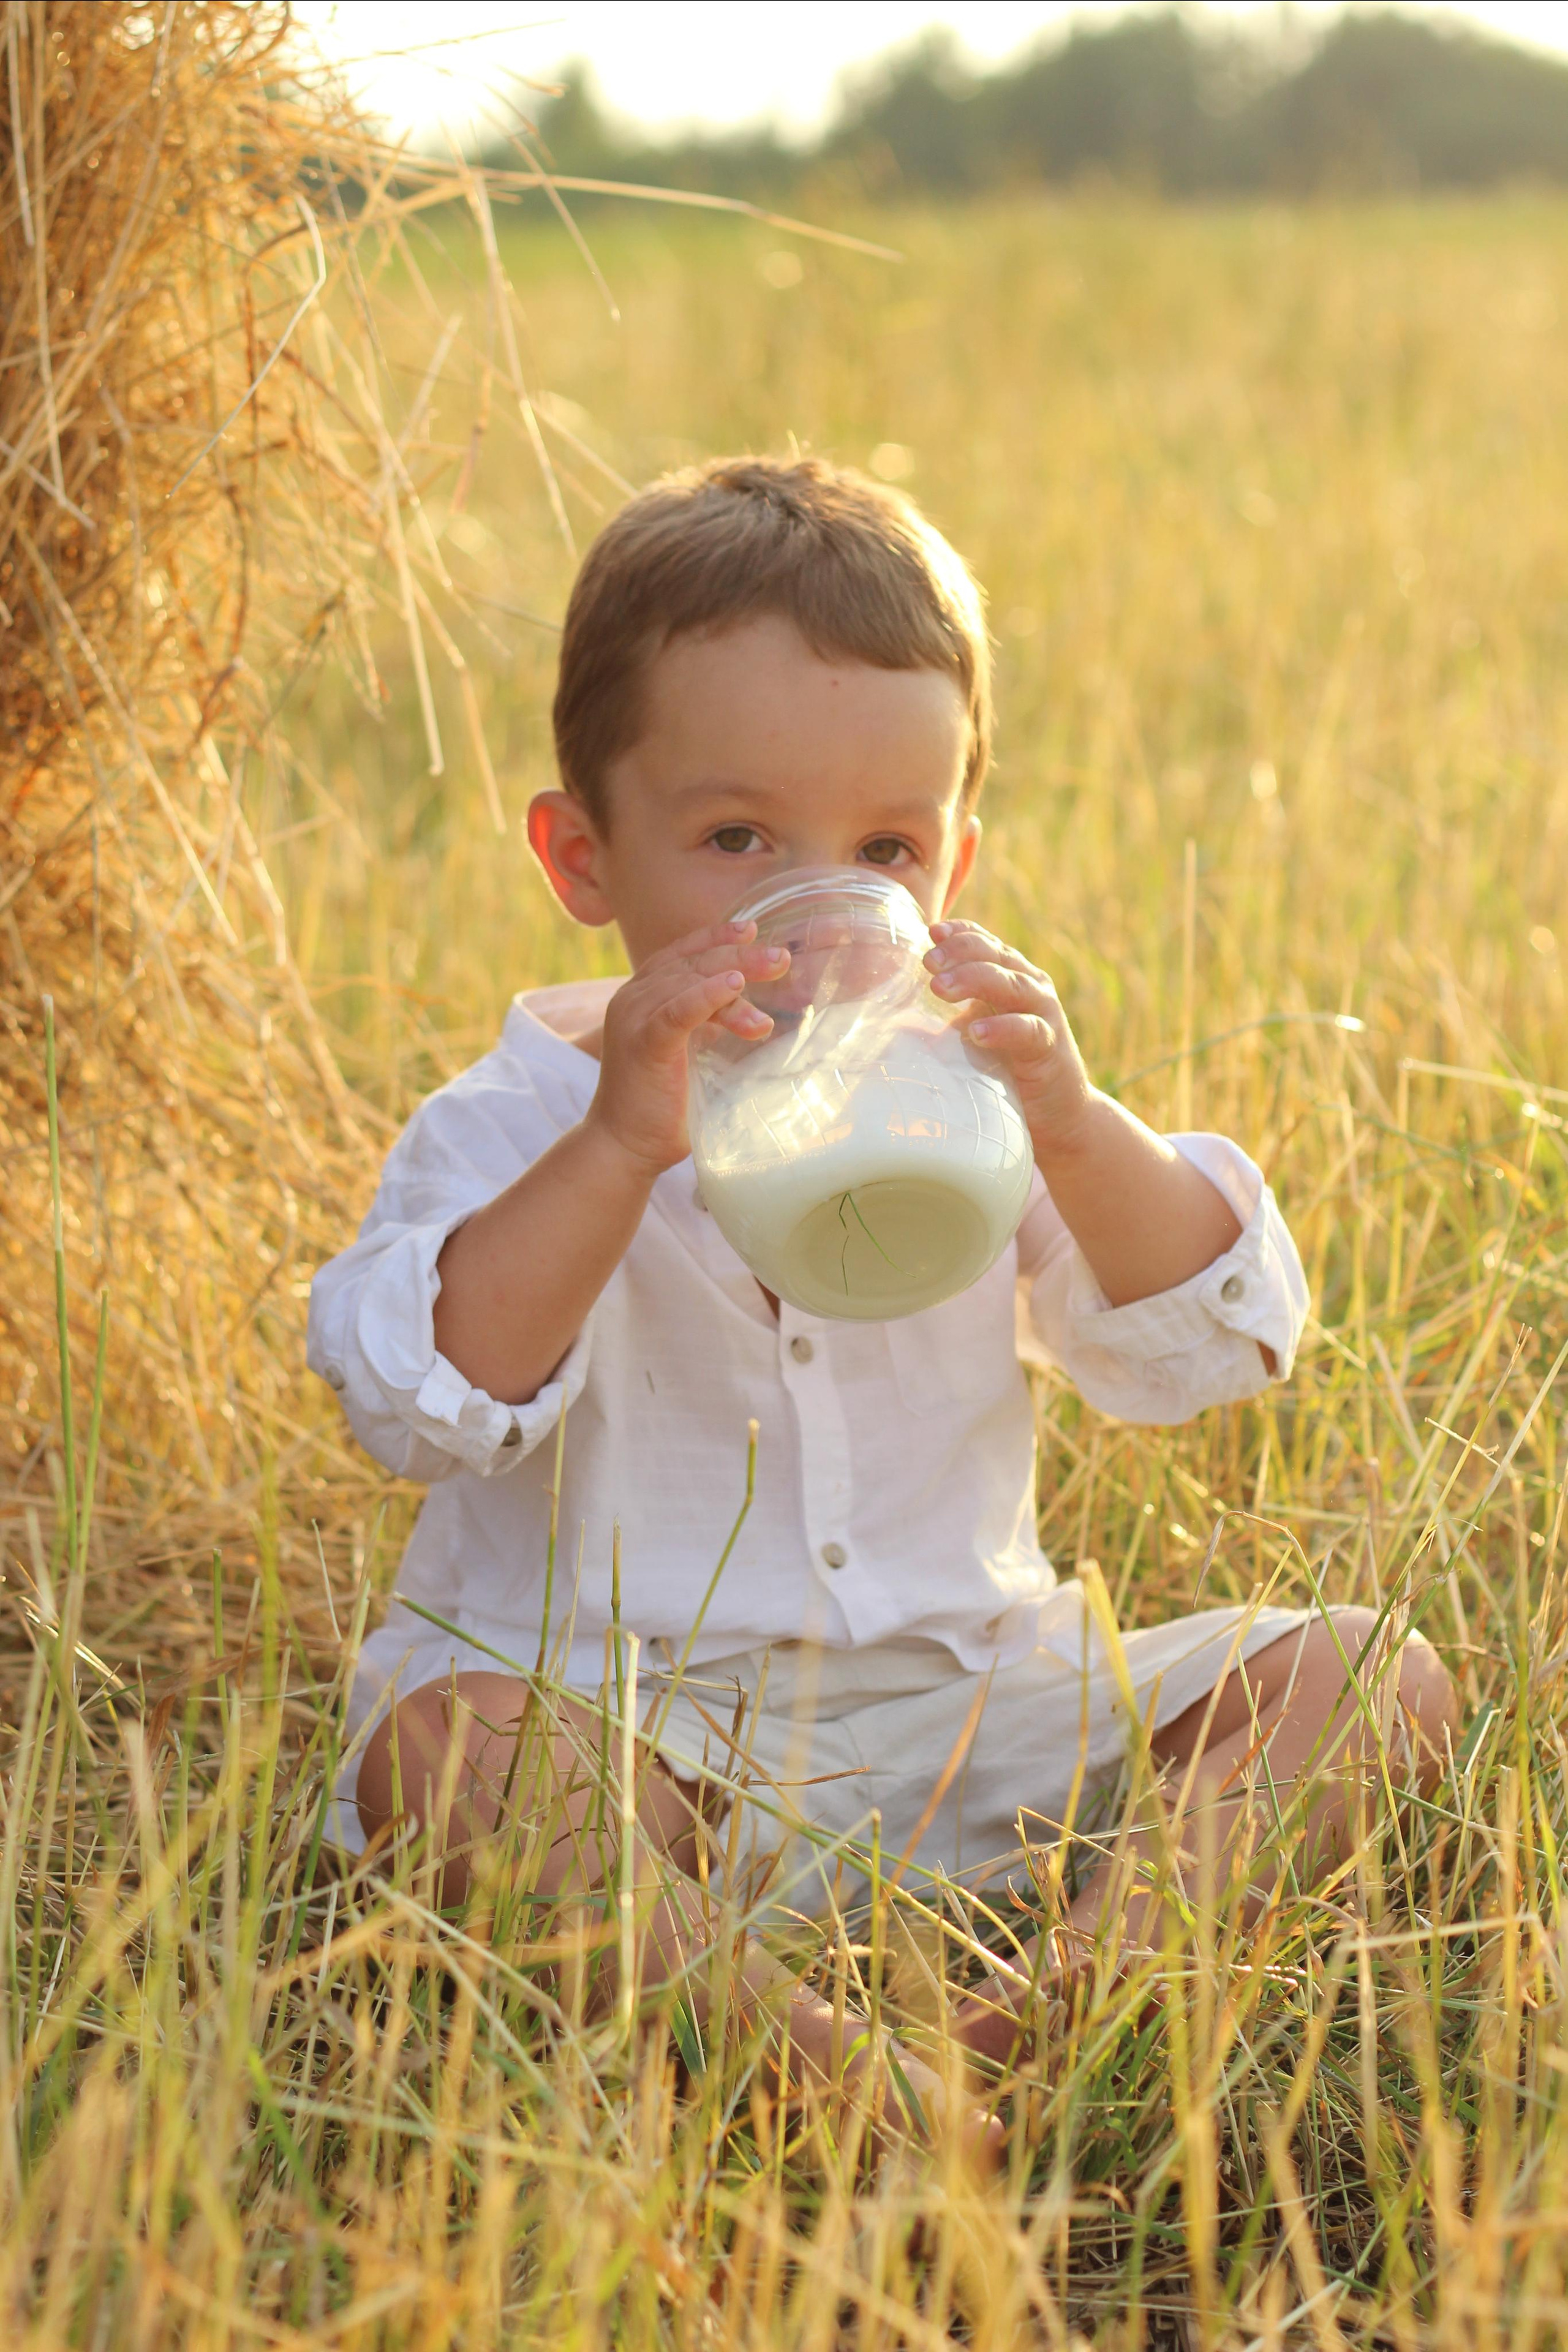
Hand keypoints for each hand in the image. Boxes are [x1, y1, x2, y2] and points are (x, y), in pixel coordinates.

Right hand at [586, 918, 787, 1176]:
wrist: (624, 1146)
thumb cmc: (661, 1103)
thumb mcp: (688, 1049)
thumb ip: (706, 1022)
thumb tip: (747, 1006)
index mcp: (641, 996)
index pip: (680, 953)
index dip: (716, 937)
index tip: (750, 930)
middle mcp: (633, 998)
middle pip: (692, 962)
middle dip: (739, 954)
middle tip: (780, 957)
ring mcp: (635, 1017)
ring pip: (690, 981)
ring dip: (737, 975)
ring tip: (775, 970)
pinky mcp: (644, 1042)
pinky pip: (678, 1010)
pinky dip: (707, 995)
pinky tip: (734, 985)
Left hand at [925, 920, 1095, 1160]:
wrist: (1058, 1115)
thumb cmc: (1007, 1071)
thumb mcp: (972, 1037)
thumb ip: (943, 1022)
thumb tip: (888, 1023)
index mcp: (1009, 977)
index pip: (984, 942)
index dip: (960, 933)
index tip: (930, 932)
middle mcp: (1030, 988)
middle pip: (995, 956)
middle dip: (959, 953)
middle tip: (927, 963)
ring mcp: (1044, 1015)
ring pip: (1012, 984)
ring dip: (974, 980)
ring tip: (940, 988)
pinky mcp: (1050, 1048)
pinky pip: (1029, 1031)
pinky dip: (1002, 1028)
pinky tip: (976, 1032)